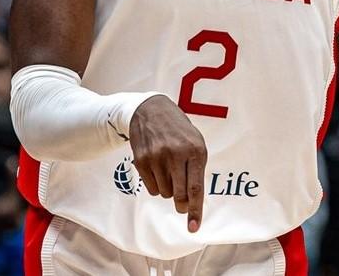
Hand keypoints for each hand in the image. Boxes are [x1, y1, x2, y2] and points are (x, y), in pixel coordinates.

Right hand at [129, 95, 207, 232]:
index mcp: (196, 150)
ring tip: (170, 172)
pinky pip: (152, 188)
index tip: (194, 227)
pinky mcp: (141, 161)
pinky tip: (159, 169)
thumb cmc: (179, 131)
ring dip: (169, 190)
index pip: (195, 188)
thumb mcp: (196, 142)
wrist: (151, 110)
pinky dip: (157, 185)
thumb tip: (194, 199)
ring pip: (165, 193)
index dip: (195, 210)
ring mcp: (157, 158)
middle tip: (182, 205)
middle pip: (179, 195)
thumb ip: (197, 168)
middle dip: (181, 205)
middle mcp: (176, 154)